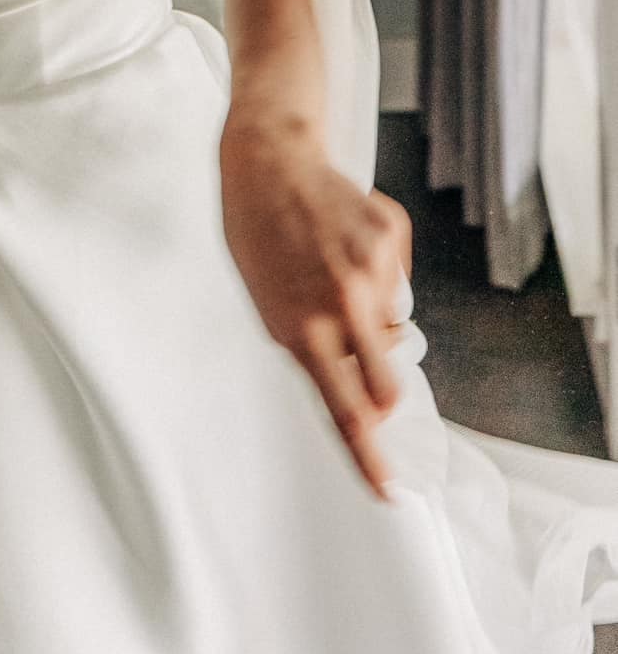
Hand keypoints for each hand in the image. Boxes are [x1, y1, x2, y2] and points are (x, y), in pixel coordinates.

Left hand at [219, 121, 411, 502]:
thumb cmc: (256, 239)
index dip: (367, 458)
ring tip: (329, 275)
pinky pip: (397, 282)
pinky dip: (377, 275)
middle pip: (387, 386)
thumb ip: (310, 348)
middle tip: (359, 368)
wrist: (268, 163)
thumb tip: (363, 378)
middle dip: (381, 394)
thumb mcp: (266, 306)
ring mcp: (372, 269)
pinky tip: (343, 244)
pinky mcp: (392, 237)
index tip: (387, 490)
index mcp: (301, 329)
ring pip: (392, 327)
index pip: (343, 411)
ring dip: (370, 320)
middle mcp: (341, 304)